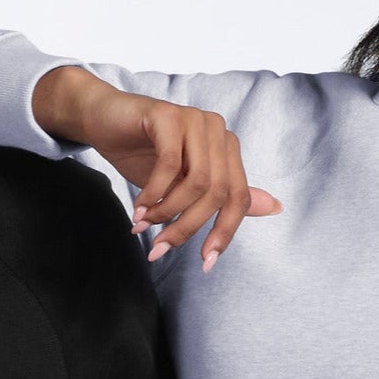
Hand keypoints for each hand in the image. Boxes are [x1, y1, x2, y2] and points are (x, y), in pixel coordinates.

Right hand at [33, 68, 278, 266]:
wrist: (103, 120)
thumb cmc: (143, 154)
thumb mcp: (184, 184)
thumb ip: (225, 196)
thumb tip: (275, 207)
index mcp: (227, 147)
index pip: (238, 198)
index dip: (224, 233)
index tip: (204, 262)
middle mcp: (217, 130)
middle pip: (218, 194)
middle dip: (188, 227)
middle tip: (160, 248)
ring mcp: (194, 119)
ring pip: (196, 182)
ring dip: (168, 212)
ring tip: (144, 224)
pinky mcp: (167, 115)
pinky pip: (169, 165)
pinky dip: (154, 193)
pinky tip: (139, 207)